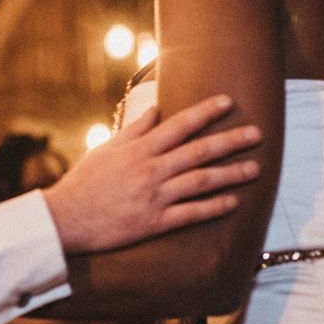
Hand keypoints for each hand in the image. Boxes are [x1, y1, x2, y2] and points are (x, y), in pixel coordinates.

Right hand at [43, 96, 259, 252]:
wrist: (66, 218)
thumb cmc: (85, 181)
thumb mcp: (107, 148)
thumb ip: (134, 129)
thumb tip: (155, 109)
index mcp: (139, 149)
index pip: (179, 124)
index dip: (205, 112)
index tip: (228, 102)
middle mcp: (151, 169)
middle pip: (199, 151)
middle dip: (230, 141)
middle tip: (257, 133)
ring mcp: (155, 196)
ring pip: (201, 181)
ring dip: (231, 174)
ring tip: (256, 167)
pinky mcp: (155, 222)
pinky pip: (191, 213)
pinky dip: (214, 207)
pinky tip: (233, 202)